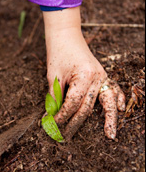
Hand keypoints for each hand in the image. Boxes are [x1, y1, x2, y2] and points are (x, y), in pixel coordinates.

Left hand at [44, 7, 125, 139]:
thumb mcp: (53, 75)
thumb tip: (53, 114)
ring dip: (108, 118)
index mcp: (84, 76)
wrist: (66, 36)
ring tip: (110, 134)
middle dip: (76, 122)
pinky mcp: (102, 76)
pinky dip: (116, 100)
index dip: (61, 115)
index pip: (73, 103)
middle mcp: (97, 77)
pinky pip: (113, 90)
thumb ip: (55, 95)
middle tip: (66, 136)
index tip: (52, 123)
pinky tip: (118, 110)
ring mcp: (102, 77)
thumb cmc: (58, 54)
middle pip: (87, 107)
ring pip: (107, 101)